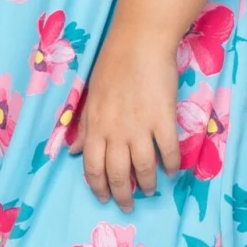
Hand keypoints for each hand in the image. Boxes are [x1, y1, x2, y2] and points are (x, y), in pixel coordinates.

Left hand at [68, 32, 180, 210]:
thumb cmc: (112, 65)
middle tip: (128, 204)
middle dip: (122, 194)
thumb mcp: (91, 97)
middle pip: (117, 174)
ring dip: (147, 184)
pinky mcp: (163, 119)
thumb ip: (84, 127)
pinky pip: (169, 151)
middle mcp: (115, 131)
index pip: (92, 167)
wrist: (139, 42)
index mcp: (95, 126)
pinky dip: (172, 165)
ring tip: (150, 190)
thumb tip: (74, 152)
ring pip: (144, 168)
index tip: (104, 198)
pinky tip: (172, 171)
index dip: (98, 187)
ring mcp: (140, 127)